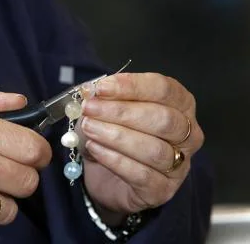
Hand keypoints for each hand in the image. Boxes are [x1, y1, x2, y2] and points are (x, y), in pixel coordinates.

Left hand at [80, 73, 203, 223]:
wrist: (106, 176)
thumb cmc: (113, 134)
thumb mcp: (106, 110)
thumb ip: (103, 99)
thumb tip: (90, 91)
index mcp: (180, 104)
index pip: (164, 89)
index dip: (132, 86)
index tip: (101, 88)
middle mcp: (188, 134)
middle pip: (163, 119)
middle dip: (121, 112)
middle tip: (89, 109)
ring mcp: (179, 165)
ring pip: (154, 150)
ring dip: (116, 136)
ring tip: (89, 128)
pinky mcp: (162, 191)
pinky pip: (142, 175)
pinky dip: (114, 160)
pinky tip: (94, 149)